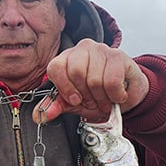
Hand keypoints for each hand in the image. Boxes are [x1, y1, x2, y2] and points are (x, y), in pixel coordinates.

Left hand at [33, 39, 148, 122]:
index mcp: (67, 59)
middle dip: (86, 96)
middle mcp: (82, 49)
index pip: (56, 67)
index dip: (64, 87)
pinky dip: (115, 95)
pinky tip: (117, 95)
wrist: (126, 95)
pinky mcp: (119, 56)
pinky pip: (111, 81)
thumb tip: (39, 115)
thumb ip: (56, 106)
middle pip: (76, 73)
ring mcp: (101, 50)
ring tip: (105, 99)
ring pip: (94, 79)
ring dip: (102, 98)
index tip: (75, 100)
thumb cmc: (98, 96)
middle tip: (93, 101)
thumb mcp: (74, 104)